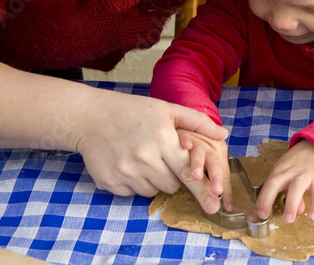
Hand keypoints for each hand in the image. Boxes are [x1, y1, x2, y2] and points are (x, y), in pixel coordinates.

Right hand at [73, 90, 228, 213]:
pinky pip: (133, 193)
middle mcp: (144, 158)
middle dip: (173, 176)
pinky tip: (127, 163)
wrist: (90, 116)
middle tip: (163, 158)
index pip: (189, 172)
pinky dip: (135, 183)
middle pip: (173, 186)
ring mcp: (125, 172)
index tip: (215, 205)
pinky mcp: (110, 182)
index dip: (204, 190)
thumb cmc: (132, 111)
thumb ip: (197, 121)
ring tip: (143, 158)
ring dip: (154, 180)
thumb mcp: (166, 109)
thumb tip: (224, 133)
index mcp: (162, 139)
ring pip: (153, 191)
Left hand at [248, 140, 313, 222]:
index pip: (267, 186)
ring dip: (291, 203)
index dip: (261, 200)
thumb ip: (285, 195)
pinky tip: (312, 216)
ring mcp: (305, 174)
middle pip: (275, 183)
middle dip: (267, 199)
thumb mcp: (288, 175)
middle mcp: (289, 171)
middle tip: (263, 215)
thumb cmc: (298, 164)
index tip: (255, 216)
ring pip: (296, 187)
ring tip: (288, 219)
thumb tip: (288, 213)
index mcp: (278, 170)